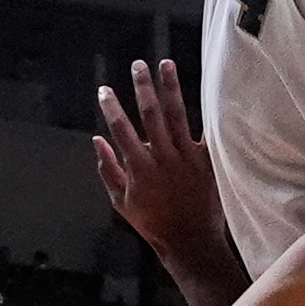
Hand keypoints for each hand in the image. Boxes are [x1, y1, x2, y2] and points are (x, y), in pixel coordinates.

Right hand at [92, 59, 228, 289]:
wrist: (190, 241)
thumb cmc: (153, 223)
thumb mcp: (121, 201)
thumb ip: (107, 169)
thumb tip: (96, 139)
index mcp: (139, 168)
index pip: (121, 130)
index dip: (111, 108)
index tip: (104, 90)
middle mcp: (163, 158)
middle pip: (151, 114)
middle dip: (142, 86)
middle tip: (138, 65)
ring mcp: (187, 158)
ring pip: (177, 115)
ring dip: (170, 88)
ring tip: (166, 64)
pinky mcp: (207, 162)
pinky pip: (204, 132)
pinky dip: (204, 112)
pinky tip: (204, 90)